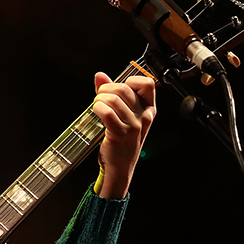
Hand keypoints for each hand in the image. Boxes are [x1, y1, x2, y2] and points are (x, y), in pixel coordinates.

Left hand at [90, 72, 156, 198]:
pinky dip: (97, 108)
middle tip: (99, 97)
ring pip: (114, 100)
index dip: (129, 81)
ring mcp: (133, 126)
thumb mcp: (123, 115)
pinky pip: (107, 113)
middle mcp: (144, 116)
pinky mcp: (120, 134)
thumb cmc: (122, 141)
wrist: (120, 167)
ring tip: (96, 106)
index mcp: (148, 109)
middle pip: (124, 89)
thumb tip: (100, 76)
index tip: (118, 88)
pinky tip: (95, 111)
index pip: (147, 83)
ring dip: (99, 99)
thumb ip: (112, 93)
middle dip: (106, 89)